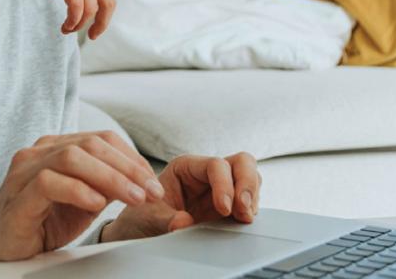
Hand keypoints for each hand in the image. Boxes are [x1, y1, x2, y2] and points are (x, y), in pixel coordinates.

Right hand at [0, 131, 165, 261]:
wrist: (5, 246)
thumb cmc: (43, 220)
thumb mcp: (83, 200)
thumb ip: (105, 184)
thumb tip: (140, 179)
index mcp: (55, 147)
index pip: (100, 138)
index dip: (131, 157)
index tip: (152, 181)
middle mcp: (38, 152)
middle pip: (89, 144)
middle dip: (127, 167)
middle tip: (150, 191)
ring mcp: (25, 171)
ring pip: (71, 157)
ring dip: (110, 177)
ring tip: (133, 197)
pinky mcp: (17, 195)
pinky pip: (48, 182)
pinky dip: (78, 190)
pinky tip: (97, 204)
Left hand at [101, 152, 261, 242]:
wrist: (142, 232)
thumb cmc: (143, 217)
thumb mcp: (148, 218)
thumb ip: (165, 220)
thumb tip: (184, 222)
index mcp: (186, 167)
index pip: (215, 164)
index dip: (224, 184)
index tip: (224, 208)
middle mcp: (206, 174)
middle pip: (241, 163)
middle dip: (247, 184)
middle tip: (244, 211)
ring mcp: (220, 189)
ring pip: (250, 178)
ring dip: (252, 197)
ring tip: (244, 218)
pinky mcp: (229, 207)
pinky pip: (249, 201)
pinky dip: (251, 210)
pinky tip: (243, 222)